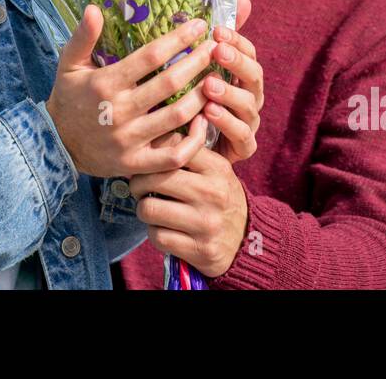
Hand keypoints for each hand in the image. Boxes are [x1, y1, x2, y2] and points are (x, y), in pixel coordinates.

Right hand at [45, 5, 216, 177]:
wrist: (56, 146)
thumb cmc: (69, 98)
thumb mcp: (69, 64)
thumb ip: (83, 37)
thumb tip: (94, 8)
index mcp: (105, 83)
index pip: (151, 56)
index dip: (179, 39)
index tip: (199, 26)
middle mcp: (119, 111)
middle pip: (171, 83)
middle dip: (199, 62)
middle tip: (216, 48)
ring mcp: (129, 140)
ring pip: (178, 116)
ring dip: (202, 96)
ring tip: (216, 79)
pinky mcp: (136, 164)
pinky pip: (174, 156)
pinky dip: (195, 140)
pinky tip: (205, 120)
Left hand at [130, 146, 248, 278]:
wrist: (247, 241)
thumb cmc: (220, 200)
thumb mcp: (216, 171)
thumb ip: (189, 153)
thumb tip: (152, 137)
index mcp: (217, 168)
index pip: (172, 148)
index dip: (152, 153)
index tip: (148, 161)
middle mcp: (212, 193)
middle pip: (153, 178)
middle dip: (138, 183)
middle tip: (140, 187)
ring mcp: (206, 223)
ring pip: (149, 209)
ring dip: (144, 210)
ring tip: (150, 208)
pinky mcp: (199, 249)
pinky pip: (157, 236)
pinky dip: (154, 233)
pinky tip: (162, 229)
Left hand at [201, 0, 262, 163]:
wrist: (194, 155)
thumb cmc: (194, 106)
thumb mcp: (197, 71)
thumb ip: (216, 40)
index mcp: (241, 78)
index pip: (247, 53)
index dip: (237, 41)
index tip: (217, 30)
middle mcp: (249, 98)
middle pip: (254, 76)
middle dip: (237, 62)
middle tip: (217, 51)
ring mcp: (248, 123)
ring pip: (249, 106)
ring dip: (230, 94)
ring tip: (209, 85)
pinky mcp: (241, 149)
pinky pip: (242, 138)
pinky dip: (228, 125)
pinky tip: (209, 114)